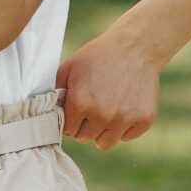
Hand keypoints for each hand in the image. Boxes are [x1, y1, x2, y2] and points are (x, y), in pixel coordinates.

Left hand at [56, 24, 160, 150]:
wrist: (135, 47)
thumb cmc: (99, 56)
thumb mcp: (69, 68)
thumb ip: (56, 93)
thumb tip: (46, 114)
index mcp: (81, 103)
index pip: (68, 130)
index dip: (71, 119)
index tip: (77, 109)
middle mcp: (102, 115)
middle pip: (85, 138)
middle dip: (86, 126)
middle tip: (93, 107)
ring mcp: (125, 119)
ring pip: (105, 143)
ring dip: (103, 131)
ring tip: (107, 111)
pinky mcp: (144, 120)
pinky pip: (127, 137)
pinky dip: (124, 127)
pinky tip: (124, 107)